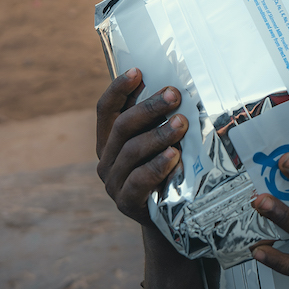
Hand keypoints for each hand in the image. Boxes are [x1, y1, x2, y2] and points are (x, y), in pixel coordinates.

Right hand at [96, 68, 187, 226]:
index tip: (138, 71)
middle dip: (150, 107)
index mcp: (109, 140)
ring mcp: (114, 182)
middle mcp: (107, 159)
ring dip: (159, 134)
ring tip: (182, 124)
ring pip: (132, 151)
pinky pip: (139, 180)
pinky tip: (174, 155)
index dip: (118, 89)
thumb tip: (176, 87)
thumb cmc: (166, 170)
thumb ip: (158, 121)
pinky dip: (157, 166)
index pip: (106, 110)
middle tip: (175, 95)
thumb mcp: (158, 143)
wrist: (168, 217)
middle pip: (122, 126)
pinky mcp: (126, 202)